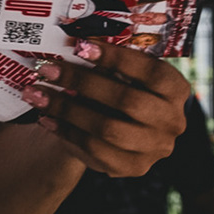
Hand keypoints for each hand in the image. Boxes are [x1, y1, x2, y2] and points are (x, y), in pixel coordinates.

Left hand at [18, 40, 189, 177]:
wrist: (117, 132)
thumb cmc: (118, 91)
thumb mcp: (122, 75)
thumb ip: (107, 65)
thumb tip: (71, 47)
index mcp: (176, 90)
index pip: (150, 70)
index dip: (115, 57)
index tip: (80, 45)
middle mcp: (173, 121)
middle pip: (126, 100)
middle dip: (82, 82)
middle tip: (48, 69)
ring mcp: (155, 148)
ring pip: (107, 128)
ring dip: (66, 109)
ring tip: (36, 93)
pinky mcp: (132, 167)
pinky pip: (94, 149)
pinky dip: (66, 131)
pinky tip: (45, 117)